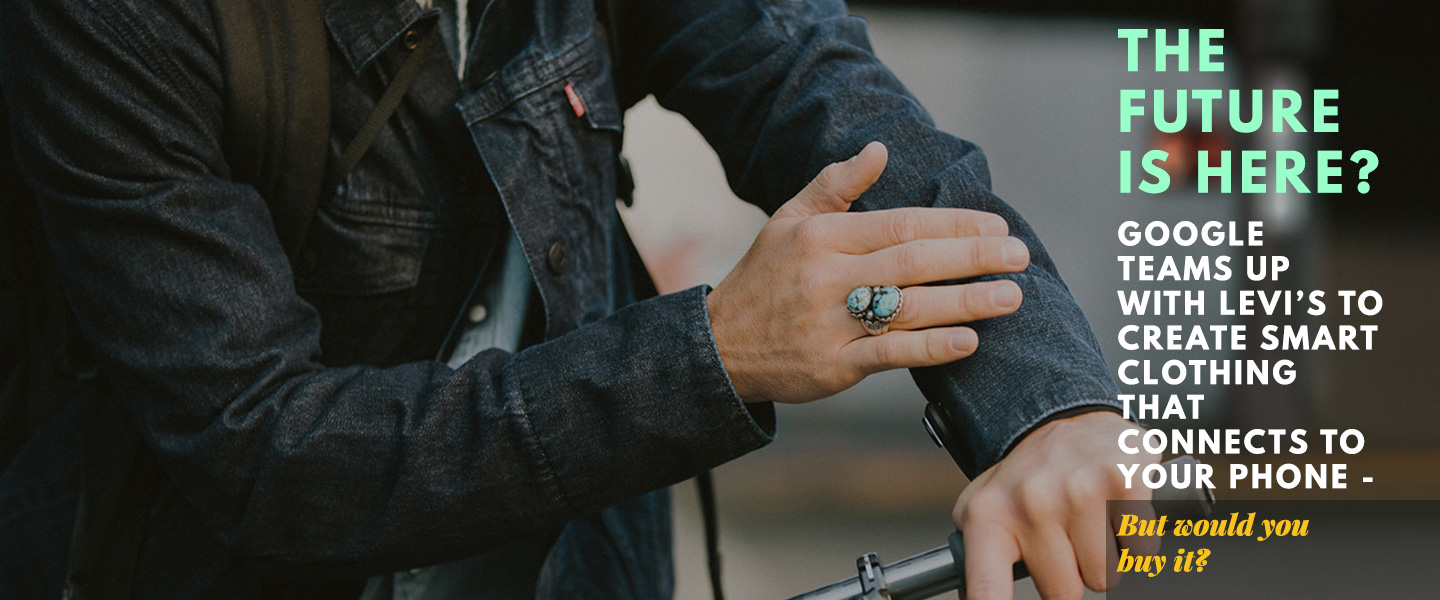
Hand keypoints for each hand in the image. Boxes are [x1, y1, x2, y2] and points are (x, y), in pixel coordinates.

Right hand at [707, 141, 1029, 403]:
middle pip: (914, 262)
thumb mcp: (789, 220)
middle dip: (972, 257)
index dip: (954, 223)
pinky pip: (890, 355)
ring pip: (908, 308)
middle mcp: (827, 277)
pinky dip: (931, 347)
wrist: (719, 347)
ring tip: (1010, 296)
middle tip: (1019, 255)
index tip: (996, 225)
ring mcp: (830, 324)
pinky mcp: (833, 366)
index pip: (902, 223)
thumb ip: (835, 184)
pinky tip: (968, 340)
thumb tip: (878, 150)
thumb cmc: (764, 278)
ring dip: (966, 301)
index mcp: (821, 236)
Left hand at [952, 411, 1161, 599]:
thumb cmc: (1025, 477)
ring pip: (1104, 577)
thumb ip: (974, 560)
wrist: (1065, 415)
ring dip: (1102, 558)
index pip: (986, 592)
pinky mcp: (1122, 482)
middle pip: (1063, 593)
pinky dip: (1135, 542)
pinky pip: (1140, 553)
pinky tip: (1115, 512)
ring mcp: (1077, 491)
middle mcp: (1030, 503)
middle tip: (1064, 539)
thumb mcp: (982, 510)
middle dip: (1069, 574)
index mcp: (988, 516)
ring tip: (1087, 522)